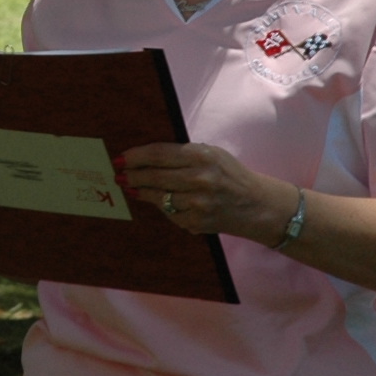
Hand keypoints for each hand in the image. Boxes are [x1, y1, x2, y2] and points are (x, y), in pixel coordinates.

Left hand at [114, 142, 297, 242]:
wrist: (256, 205)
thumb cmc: (231, 175)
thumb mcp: (212, 154)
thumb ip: (183, 153)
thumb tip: (147, 156)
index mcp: (202, 155)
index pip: (158, 154)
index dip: (136, 156)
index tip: (121, 158)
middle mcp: (199, 178)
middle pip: (153, 176)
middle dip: (132, 175)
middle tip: (119, 174)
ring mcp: (197, 203)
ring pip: (158, 197)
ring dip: (141, 192)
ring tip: (131, 187)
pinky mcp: (196, 222)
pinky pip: (169, 214)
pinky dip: (162, 207)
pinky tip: (156, 201)